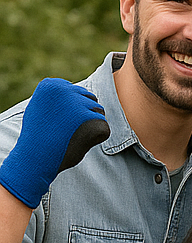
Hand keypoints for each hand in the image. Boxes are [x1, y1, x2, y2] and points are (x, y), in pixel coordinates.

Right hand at [0, 78, 109, 207]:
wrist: (36, 158)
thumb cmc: (38, 138)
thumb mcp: (41, 110)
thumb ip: (56, 98)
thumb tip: (71, 90)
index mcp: (51, 85)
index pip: (76, 93)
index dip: (70, 112)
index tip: (58, 122)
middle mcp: (64, 88)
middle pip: (89, 100)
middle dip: (83, 116)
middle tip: (66, 131)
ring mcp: (77, 101)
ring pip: (98, 111)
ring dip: (90, 125)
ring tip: (71, 136)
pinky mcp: (89, 116)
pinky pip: (104, 126)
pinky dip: (96, 138)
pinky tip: (79, 142)